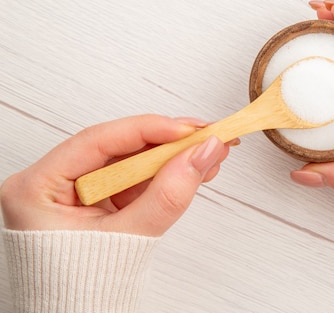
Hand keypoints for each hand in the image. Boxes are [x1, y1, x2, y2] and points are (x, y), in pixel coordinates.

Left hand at [0, 115, 232, 235]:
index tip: (188, 129)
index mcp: (37, 187)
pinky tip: (193, 168)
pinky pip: (134, 179)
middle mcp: (53, 183)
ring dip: (172, 158)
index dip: (148, 129)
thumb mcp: (129, 237)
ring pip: (130, 161)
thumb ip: (167, 195)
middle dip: (167, 143)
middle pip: (118, 148)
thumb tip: (201, 155)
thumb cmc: (82, 290)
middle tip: (206, 136)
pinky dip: (165, 175)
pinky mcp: (98, 201)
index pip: (97, 141)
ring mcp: (76, 192)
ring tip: (208, 153)